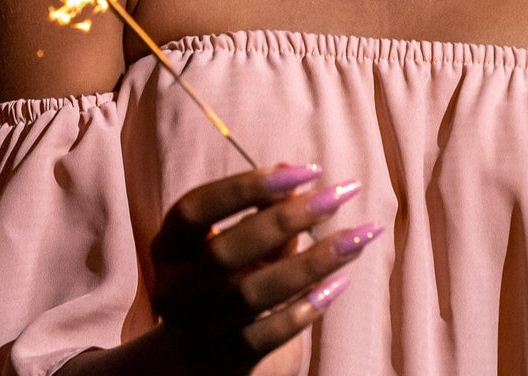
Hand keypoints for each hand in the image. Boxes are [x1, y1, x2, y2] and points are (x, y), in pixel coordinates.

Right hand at [150, 164, 382, 374]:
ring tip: (358, 236)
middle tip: (340, 195)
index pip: (195, 209)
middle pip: (226, 251)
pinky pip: (267, 335)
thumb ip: (263, 210)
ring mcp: (194, 330)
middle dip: (288, 218)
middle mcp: (173, 289)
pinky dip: (306, 307)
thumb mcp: (239, 242)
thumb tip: (295, 170)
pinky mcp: (222, 363)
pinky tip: (340, 282)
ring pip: (252, 294)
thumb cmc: (227, 279)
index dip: (245, 186)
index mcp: (169, 246)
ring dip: (312, 261)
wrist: (199, 360)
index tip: (305, 170)